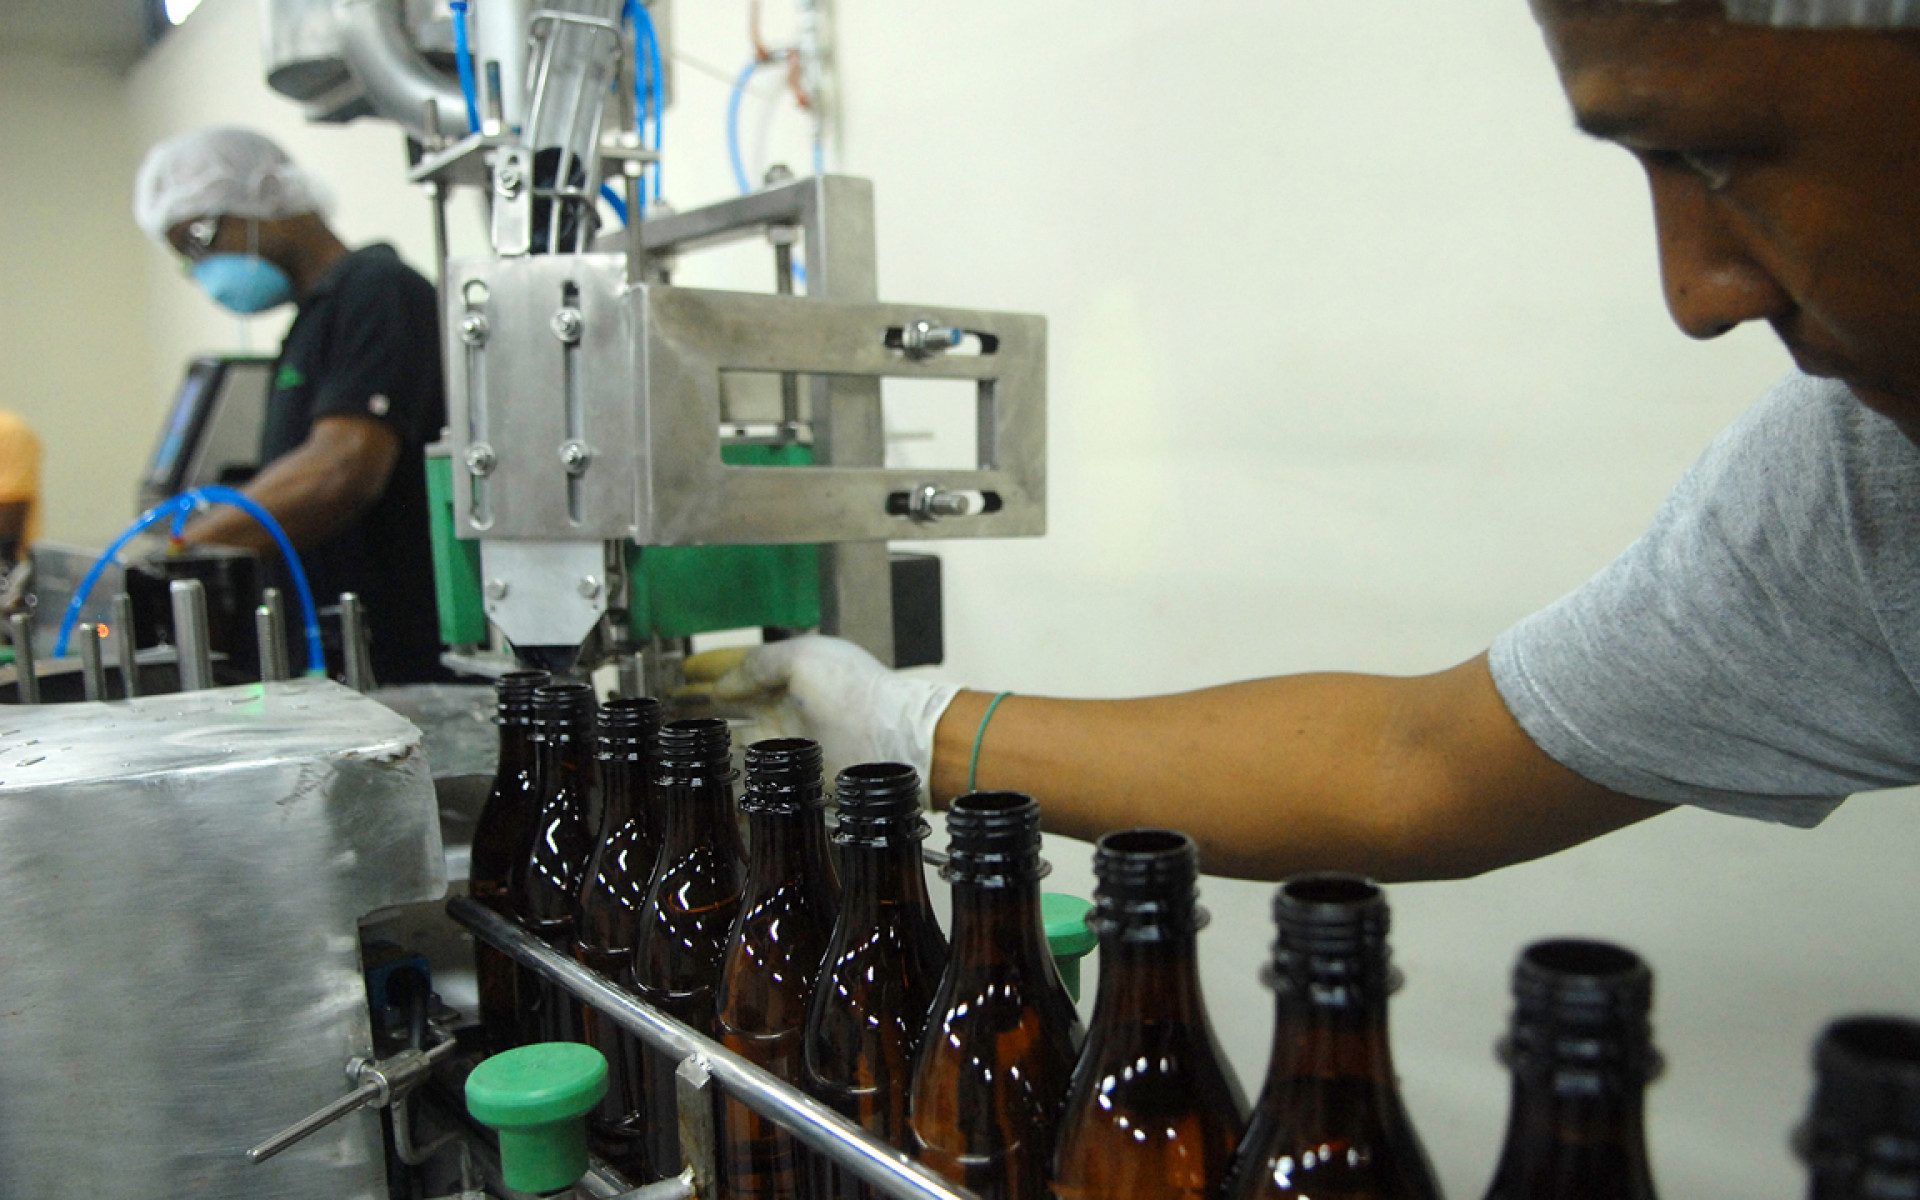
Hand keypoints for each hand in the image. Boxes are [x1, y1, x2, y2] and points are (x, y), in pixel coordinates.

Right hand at [683, 635, 960, 791]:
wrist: (893, 739)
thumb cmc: (857, 692)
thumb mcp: (804, 659)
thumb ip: (759, 664)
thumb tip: (725, 687)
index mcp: (791, 672)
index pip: (741, 667)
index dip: (711, 669)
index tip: (683, 671)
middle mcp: (787, 706)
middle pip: (734, 706)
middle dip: (702, 705)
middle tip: (669, 707)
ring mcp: (790, 742)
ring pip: (737, 742)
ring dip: (710, 742)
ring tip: (677, 744)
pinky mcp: (795, 776)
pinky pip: (755, 780)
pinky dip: (731, 780)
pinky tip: (708, 781)